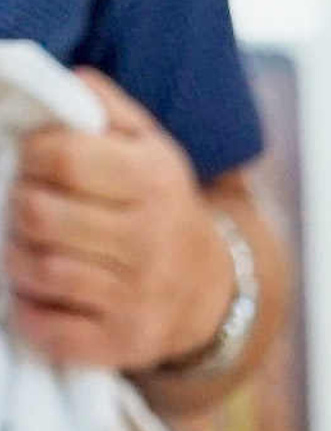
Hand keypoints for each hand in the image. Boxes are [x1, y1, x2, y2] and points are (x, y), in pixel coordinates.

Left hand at [8, 73, 239, 371]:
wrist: (210, 293)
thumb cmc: (157, 207)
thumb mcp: (148, 145)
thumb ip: (100, 106)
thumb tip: (54, 85)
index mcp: (154, 183)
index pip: (59, 158)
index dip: (32, 156)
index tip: (39, 165)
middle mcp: (151, 243)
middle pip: (38, 214)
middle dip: (21, 207)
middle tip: (32, 210)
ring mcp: (139, 299)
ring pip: (37, 270)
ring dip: (20, 258)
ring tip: (35, 250)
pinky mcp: (125, 345)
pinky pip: (48, 329)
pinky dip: (29, 313)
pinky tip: (42, 297)